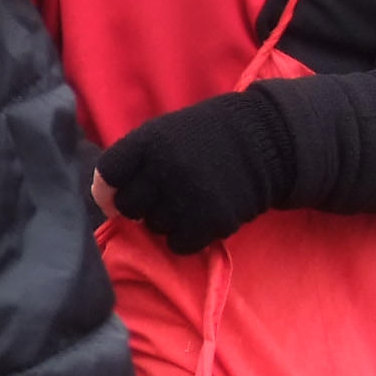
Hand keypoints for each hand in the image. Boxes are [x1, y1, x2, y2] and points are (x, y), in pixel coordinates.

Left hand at [95, 90, 288, 255]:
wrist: (268, 140)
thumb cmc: (208, 136)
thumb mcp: (167, 131)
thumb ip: (136, 159)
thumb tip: (106, 198)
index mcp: (149, 141)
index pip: (108, 174)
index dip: (108, 189)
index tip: (116, 195)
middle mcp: (164, 168)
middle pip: (128, 207)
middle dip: (141, 206)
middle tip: (164, 196)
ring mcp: (187, 196)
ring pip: (154, 227)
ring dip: (167, 220)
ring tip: (190, 201)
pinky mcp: (211, 220)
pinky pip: (179, 244)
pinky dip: (188, 237)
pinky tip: (202, 218)